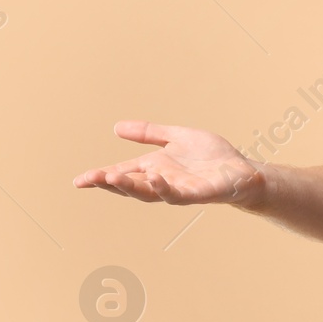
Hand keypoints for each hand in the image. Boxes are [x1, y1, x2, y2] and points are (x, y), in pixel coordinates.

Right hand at [73, 121, 264, 206]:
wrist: (243, 170)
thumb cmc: (212, 156)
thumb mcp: (176, 137)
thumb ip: (149, 133)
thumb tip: (116, 127)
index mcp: (154, 168)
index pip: (123, 173)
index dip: (101, 177)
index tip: (79, 180)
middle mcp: (162, 181)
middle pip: (130, 185)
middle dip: (108, 183)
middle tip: (88, 179)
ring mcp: (178, 189)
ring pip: (149, 192)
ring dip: (130, 186)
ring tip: (111, 178)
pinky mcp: (197, 194)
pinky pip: (177, 194)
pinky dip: (164, 188)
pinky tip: (154, 178)